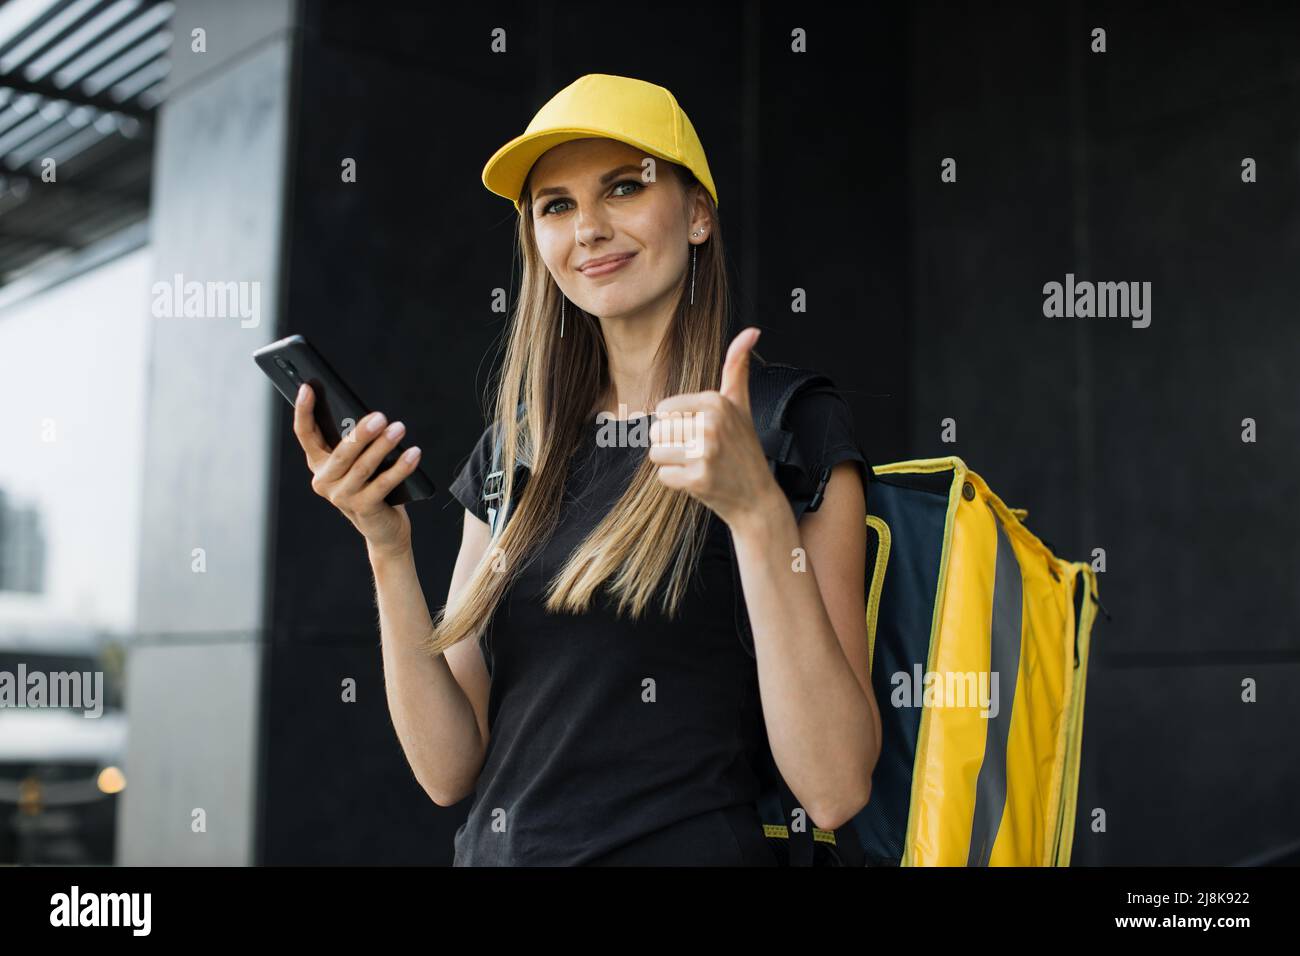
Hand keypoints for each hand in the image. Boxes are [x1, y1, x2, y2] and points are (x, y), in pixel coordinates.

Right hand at [291, 383, 418, 556]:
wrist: (383, 528)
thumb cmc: (372, 486)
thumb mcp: (358, 463)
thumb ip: (356, 443)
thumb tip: (369, 416)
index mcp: (319, 464)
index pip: (305, 434)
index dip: (303, 411)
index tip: (307, 388)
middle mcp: (325, 480)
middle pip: (341, 452)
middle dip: (361, 433)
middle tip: (381, 416)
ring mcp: (342, 497)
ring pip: (363, 467)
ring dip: (383, 446)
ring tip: (399, 429)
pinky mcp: (362, 508)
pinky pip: (383, 484)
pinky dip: (400, 467)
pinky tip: (413, 453)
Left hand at [649, 327, 783, 529]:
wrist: (757, 498)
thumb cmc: (743, 448)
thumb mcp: (741, 405)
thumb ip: (737, 367)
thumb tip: (751, 331)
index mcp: (716, 401)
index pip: (663, 410)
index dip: (676, 425)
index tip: (701, 434)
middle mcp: (711, 423)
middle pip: (656, 431)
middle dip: (672, 445)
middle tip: (701, 454)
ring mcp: (706, 453)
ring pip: (656, 454)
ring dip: (672, 464)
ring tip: (698, 466)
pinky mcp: (699, 480)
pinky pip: (663, 476)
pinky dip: (676, 483)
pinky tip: (699, 482)